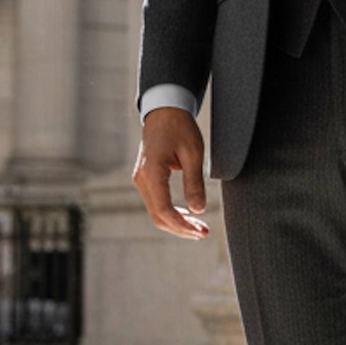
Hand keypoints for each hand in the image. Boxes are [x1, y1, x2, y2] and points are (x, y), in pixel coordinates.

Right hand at [133, 107, 209, 238]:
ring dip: (177, 223)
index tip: (201, 231)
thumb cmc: (180, 128)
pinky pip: (156, 203)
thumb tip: (198, 210)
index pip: (164, 210)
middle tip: (204, 233)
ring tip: (199, 227)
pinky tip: (188, 216)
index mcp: (152, 172)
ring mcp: (141, 179)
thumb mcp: (193, 153)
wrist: (164, 111)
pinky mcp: (146, 178)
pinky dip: (171, 213)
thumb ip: (194, 182)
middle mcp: (142, 179)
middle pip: (158, 216)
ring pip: (156, 212)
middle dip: (181, 229)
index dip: (183, 225)